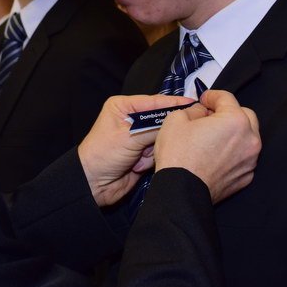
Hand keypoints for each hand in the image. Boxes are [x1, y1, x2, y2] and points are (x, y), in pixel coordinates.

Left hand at [78, 94, 207, 206]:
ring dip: (151, 150)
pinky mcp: (143, 153)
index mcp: (124, 107)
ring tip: (137, 157)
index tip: (192, 103)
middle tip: (154, 142)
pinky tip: (136, 166)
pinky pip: (158, 152)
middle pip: (160, 120)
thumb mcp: (128, 137)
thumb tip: (175, 122)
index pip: (154, 101)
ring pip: (161, 138)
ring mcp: (138, 137)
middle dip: (158, 134)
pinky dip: (150, 161)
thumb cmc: (102, 155)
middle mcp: (132, 119)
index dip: (173, 103)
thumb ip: (154, 128)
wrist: (93, 185)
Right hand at [154, 89, 259, 203]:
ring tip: (213, 137)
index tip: (204, 99)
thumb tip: (201, 112)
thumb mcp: (177, 119)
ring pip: (247, 137)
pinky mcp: (246, 177)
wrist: (181, 191)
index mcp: (235, 120)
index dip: (212, 96)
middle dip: (228, 112)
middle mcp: (250, 139)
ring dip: (233, 133)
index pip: (226, 98)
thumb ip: (194, 109)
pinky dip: (233, 152)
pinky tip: (216, 155)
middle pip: (244, 115)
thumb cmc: (178, 155)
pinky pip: (243, 157)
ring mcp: (250, 160)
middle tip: (210, 116)